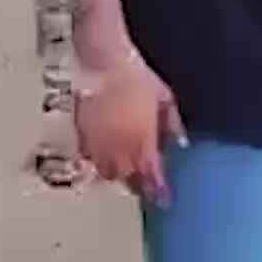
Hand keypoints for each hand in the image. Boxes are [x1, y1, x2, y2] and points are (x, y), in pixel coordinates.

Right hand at [75, 53, 184, 204]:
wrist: (104, 61)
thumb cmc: (137, 77)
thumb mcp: (165, 99)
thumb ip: (172, 124)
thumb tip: (180, 143)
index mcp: (143, 143)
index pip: (151, 177)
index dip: (158, 191)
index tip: (164, 200)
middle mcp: (119, 149)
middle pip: (128, 180)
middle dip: (138, 184)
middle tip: (145, 183)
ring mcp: (98, 144)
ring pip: (107, 172)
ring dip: (118, 174)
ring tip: (126, 171)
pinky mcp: (81, 135)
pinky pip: (90, 158)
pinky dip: (99, 160)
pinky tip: (105, 154)